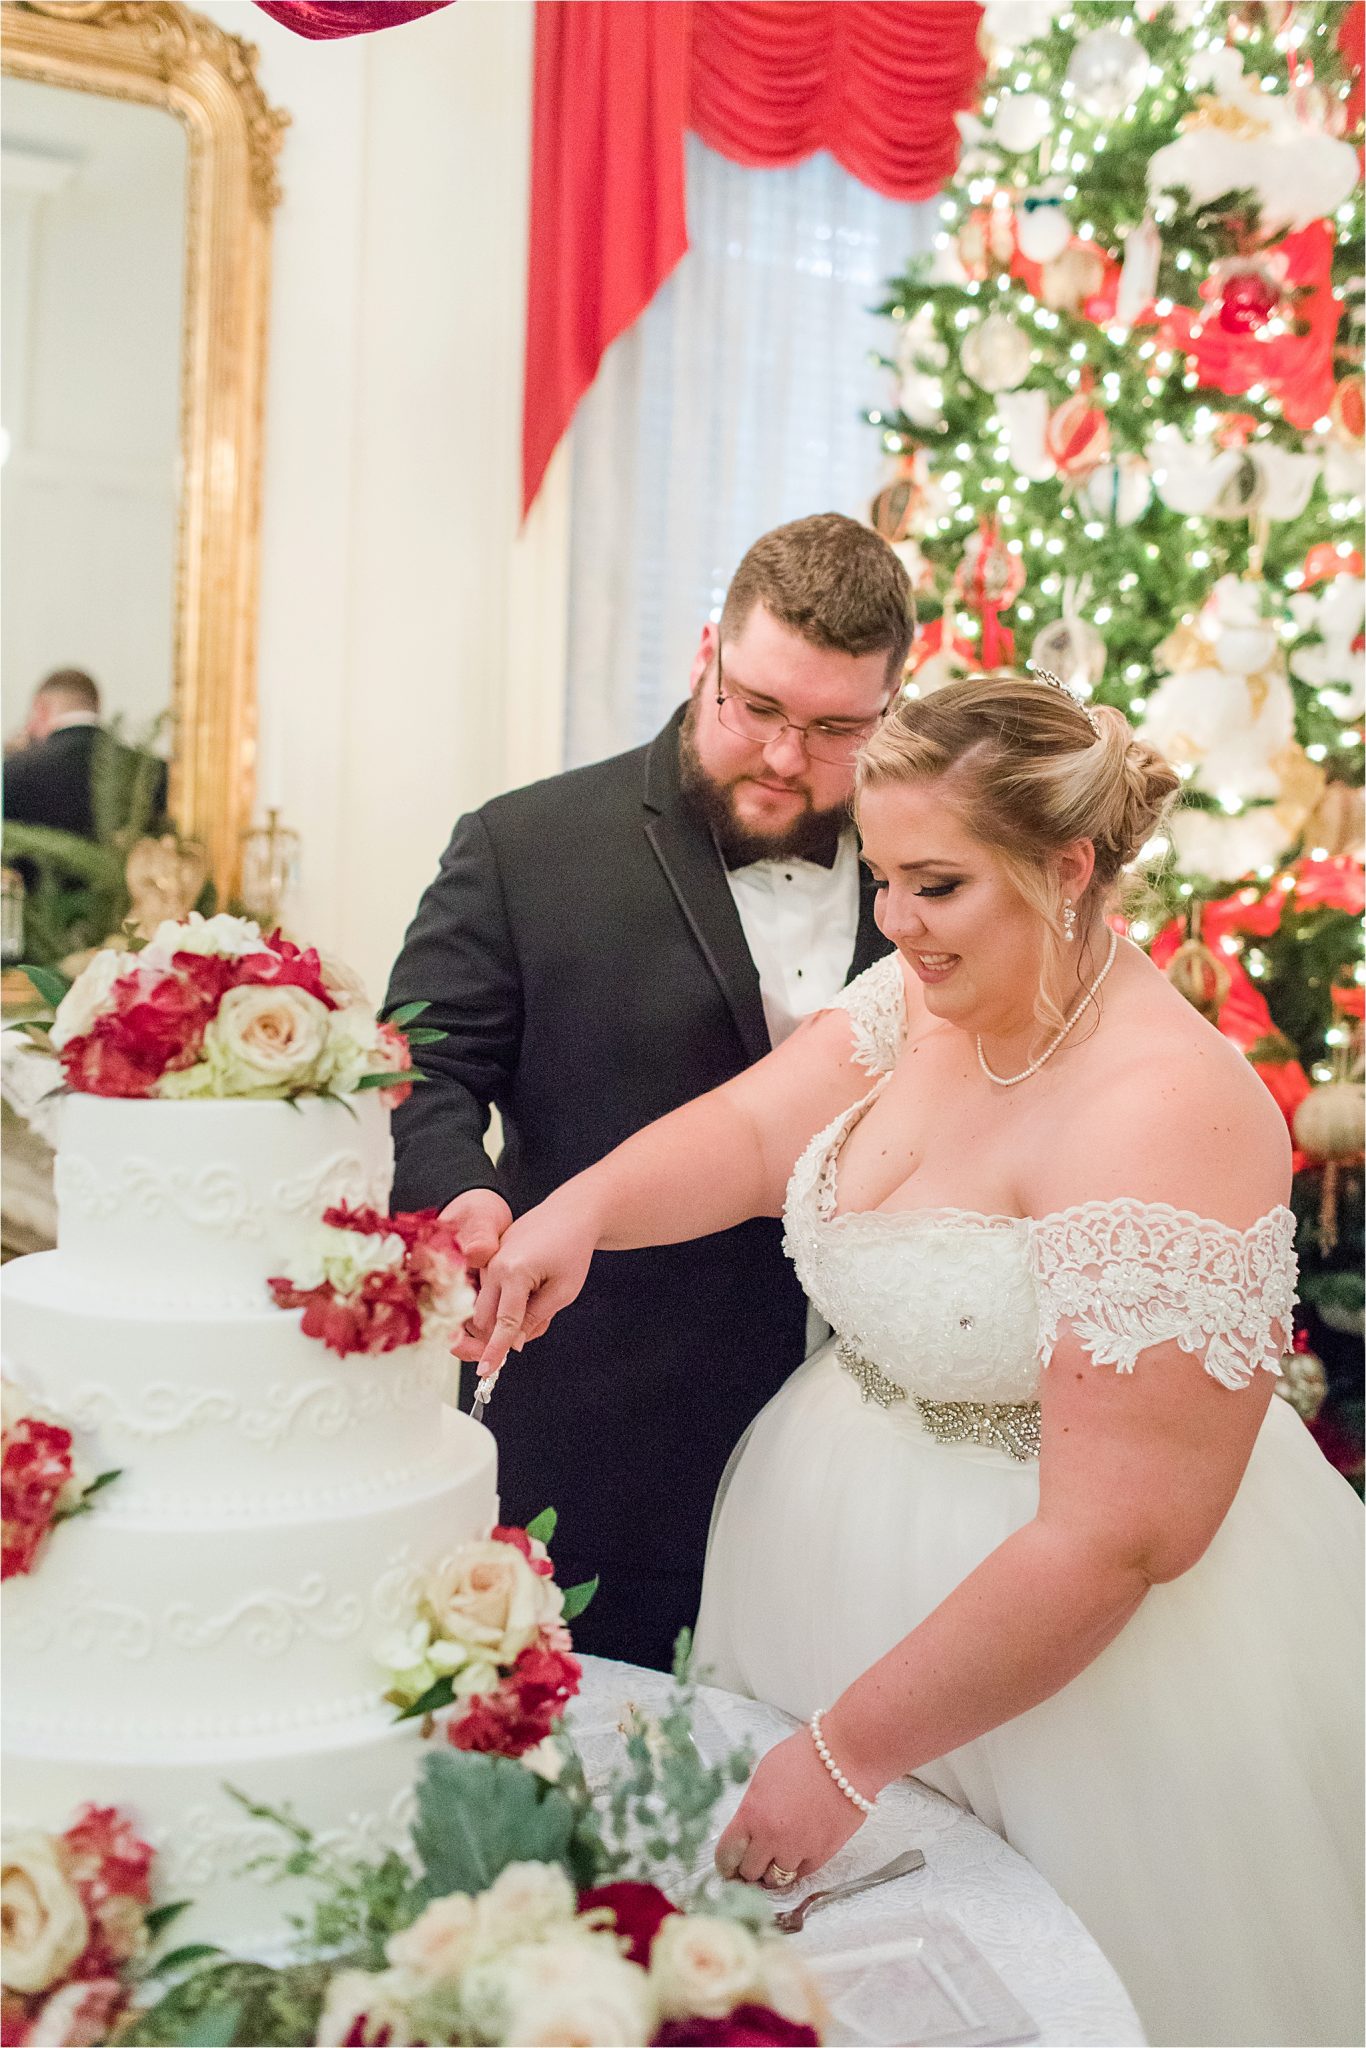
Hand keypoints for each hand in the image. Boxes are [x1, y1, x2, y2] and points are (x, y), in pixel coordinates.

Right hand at [450, 1194, 599, 1375]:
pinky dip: (507, 1301)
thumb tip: (514, 1342)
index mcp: (513, 1273)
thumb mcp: (563, 1291)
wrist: (571, 1213)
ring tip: (542, 1301)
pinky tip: (533, 1290)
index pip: (503, 1323)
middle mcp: (494, 1266)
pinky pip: (490, 1291)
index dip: (495, 1351)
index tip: (486, 1372)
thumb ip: (535, 1318)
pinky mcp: (490, 1259)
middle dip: (502, 1333)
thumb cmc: (572, 1248)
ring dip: (508, 1317)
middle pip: (484, 1318)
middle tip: (537, 1323)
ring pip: (486, 1307)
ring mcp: (489, 1261)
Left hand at [715, 1726, 866, 1887]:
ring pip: (776, 1878)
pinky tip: (795, 1854)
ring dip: (773, 1870)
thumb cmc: (805, 1755)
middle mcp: (771, 1837)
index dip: (726, 1863)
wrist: (845, 1756)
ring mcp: (797, 1849)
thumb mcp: (763, 1774)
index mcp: (751, 1813)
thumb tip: (748, 1827)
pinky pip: (801, 1874)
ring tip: (775, 1859)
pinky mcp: (822, 1855)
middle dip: (748, 1868)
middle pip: (750, 1871)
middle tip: (752, 1864)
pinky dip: (796, 1867)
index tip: (728, 1867)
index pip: (727, 1854)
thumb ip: (752, 1806)